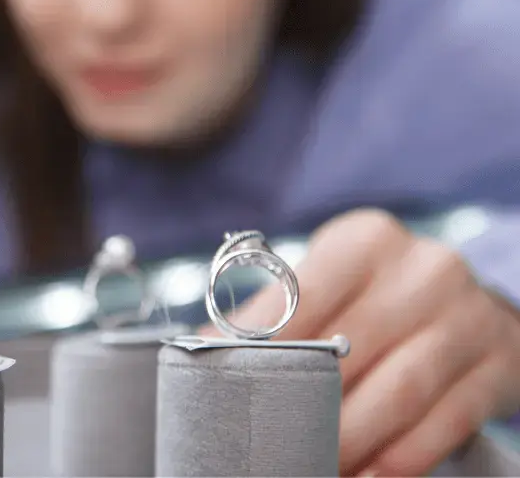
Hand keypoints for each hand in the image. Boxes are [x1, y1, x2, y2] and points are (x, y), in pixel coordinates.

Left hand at [215, 208, 519, 475]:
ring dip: (345, 444)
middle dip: (297, 408)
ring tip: (307, 468)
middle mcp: (422, 270)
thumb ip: (277, 313)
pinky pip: (441, 426)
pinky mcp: (498, 368)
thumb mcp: (333, 286)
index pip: (301, 297)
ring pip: (394, 394)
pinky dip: (396, 460)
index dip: (257, 347)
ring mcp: (468, 318)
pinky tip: (365, 477)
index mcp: (365, 240)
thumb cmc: (380, 302)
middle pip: (345, 352)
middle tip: (260, 445)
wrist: (477, 314)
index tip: (220, 385)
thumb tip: (205, 348)